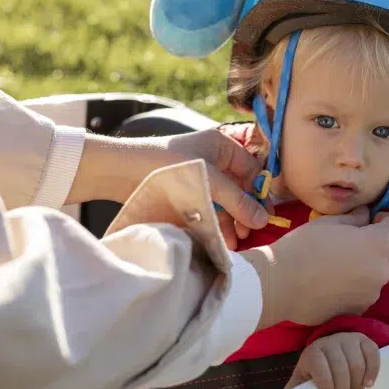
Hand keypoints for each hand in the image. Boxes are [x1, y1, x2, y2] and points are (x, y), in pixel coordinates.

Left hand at [65, 129, 268, 246]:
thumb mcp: (210, 182)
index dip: (260, 193)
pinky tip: (218, 239)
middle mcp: (213, 160)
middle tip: (249, 232)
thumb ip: (238, 201)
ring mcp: (199, 177)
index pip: (252, 170)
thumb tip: (263, 220)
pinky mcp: (186, 194)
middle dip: (245, 211)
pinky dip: (215, 223)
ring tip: (233, 242)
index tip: (266, 217)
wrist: (122, 171)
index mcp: (222, 146)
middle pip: (239, 188)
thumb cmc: (168, 165)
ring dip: (230, 221)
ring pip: (224, 202)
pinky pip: (208, 209)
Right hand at [241, 209, 388, 328]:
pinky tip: (327, 285)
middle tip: (340, 246)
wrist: (278, 286)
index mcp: (377, 244)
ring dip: (360, 268)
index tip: (369, 222)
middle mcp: (382, 271)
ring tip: (330, 268)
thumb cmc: (302, 247)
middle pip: (385, 253)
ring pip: (373, 274)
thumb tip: (366, 216)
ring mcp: (371, 294)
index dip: (388, 220)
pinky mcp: (358, 310)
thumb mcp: (328, 222)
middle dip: (370, 247)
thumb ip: (355, 217)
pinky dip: (351, 287)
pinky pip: (361, 292)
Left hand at [284, 333, 380, 388]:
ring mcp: (348, 339)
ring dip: (358, 382)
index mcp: (313, 352)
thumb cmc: (317, 370)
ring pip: (357, 361)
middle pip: (340, 366)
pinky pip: (372, 353)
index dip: (324, 382)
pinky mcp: (364, 340)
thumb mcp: (303, 378)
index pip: (318, 364)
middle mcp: (330, 342)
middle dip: (342, 388)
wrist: (330, 350)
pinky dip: (372, 370)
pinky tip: (368, 383)